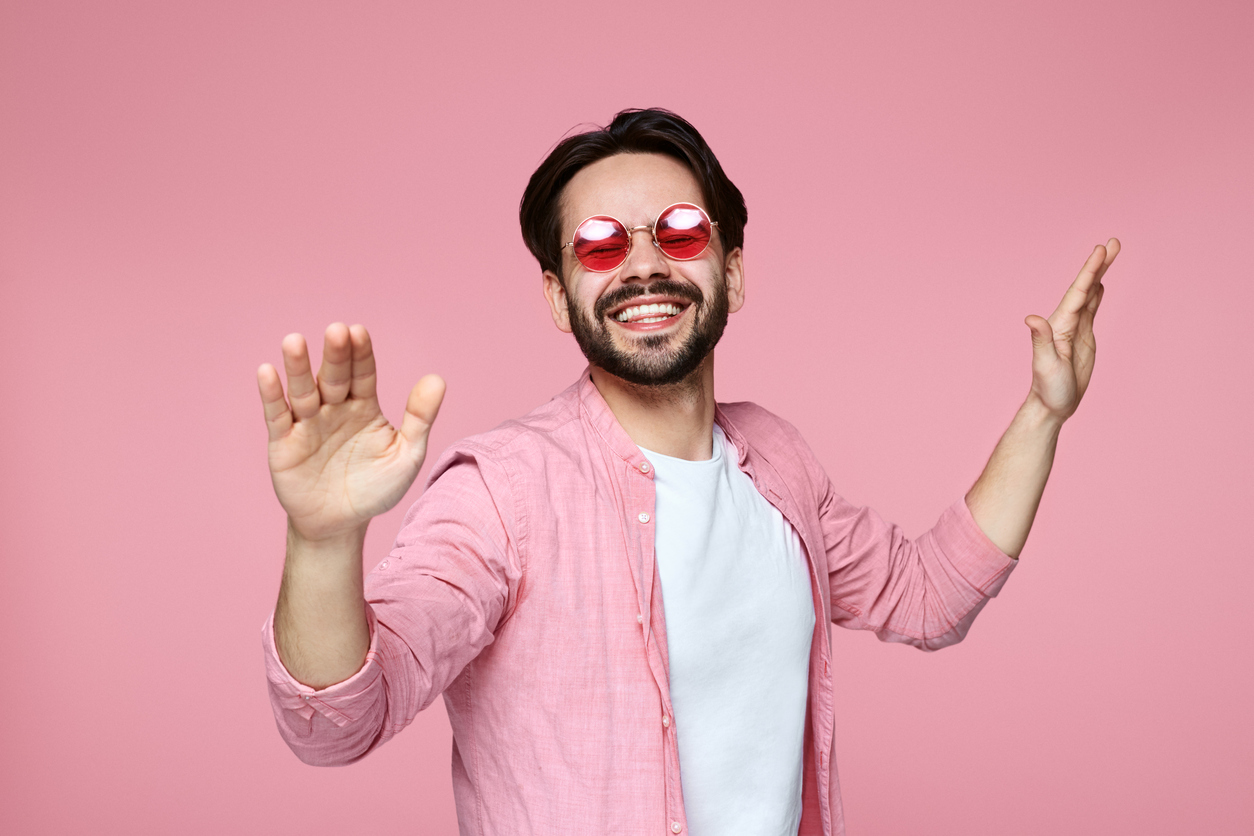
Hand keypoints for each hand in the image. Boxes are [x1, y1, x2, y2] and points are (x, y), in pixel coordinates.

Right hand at [256, 323, 444, 541]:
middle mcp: (333, 408)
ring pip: (302, 390)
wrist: (341, 525)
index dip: (361, 354)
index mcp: (363, 406)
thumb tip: (437, 379)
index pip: (363, 373)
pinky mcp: (284, 442)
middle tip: (336, 331)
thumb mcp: (406, 456)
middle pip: (334, 377)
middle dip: (335, 355)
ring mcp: (307, 423)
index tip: (359, 332)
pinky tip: (267, 372)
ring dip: (297, 367)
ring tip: (295, 341)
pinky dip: (271, 394)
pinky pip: (277, 415)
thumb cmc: (376, 488)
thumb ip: (420, 419)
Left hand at [1024, 239, 1118, 421]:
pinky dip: (1097, 293)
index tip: (1099, 250)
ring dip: (1100, 274)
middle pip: (1085, 287)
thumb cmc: (1048, 388)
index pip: (1077, 293)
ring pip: (1090, 294)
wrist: (1053, 404)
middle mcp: (1066, 321)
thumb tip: (1031, 319)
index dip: (1089, 272)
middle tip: (1112, 242)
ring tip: (1110, 251)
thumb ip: (1041, 341)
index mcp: (1059, 325)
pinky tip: (1101, 284)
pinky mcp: (1083, 336)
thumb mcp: (1045, 365)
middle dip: (1098, 265)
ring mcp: (1075, 328)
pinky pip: (1092, 309)